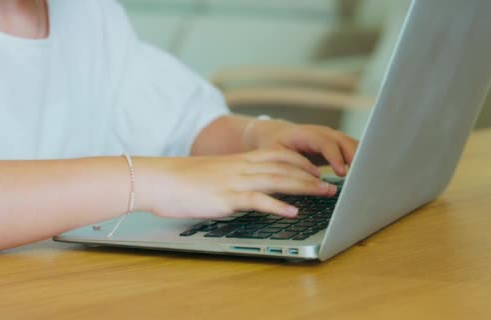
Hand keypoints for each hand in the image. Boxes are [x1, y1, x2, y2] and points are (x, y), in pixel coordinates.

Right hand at [136, 149, 337, 219]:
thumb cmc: (184, 180)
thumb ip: (236, 179)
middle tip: (332, 184)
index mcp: (241, 161)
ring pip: (277, 180)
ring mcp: (235, 181)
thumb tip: (250, 190)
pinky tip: (292, 212)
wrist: (158, 179)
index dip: (301, 161)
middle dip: (312, 175)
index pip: (279, 155)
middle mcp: (242, 167)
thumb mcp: (216, 174)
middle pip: (285, 167)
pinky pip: (257, 200)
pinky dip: (277, 205)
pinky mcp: (226, 197)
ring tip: (324, 193)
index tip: (318, 168)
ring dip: (304, 187)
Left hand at [245, 120, 358, 175]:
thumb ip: (291, 166)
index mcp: (306, 133)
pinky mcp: (336, 145)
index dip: (335, 157)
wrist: (275, 135)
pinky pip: (352, 150)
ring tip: (367, 176)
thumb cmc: (274, 146)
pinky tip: (365, 173)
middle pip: (344, 141)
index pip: (326, 143)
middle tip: (361, 176)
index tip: (342, 172)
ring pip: (351, 144)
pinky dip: (360, 160)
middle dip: (354, 157)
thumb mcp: (276, 156)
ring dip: (361, 158)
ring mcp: (331, 137)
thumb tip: (310, 181)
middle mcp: (322, 132)